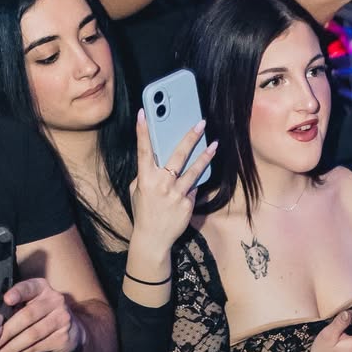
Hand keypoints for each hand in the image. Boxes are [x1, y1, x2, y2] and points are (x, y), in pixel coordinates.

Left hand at [0, 279, 84, 351]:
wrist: (71, 330)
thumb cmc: (40, 315)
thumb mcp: (31, 303)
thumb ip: (15, 306)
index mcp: (43, 288)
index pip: (29, 287)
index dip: (18, 293)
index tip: (6, 300)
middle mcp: (55, 300)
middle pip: (28, 315)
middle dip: (6, 332)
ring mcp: (62, 318)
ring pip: (32, 334)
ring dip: (11, 347)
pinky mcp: (63, 336)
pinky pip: (37, 346)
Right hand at [130, 110, 217, 252]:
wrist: (153, 238)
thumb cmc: (144, 212)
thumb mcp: (137, 191)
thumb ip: (146, 175)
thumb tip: (157, 160)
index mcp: (145, 179)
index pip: (144, 150)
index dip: (142, 131)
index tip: (143, 113)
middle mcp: (162, 184)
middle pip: (178, 155)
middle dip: (190, 137)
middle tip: (201, 123)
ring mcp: (176, 194)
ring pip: (194, 170)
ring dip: (205, 156)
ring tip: (214, 144)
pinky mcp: (188, 203)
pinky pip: (193, 188)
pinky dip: (193, 185)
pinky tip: (195, 182)